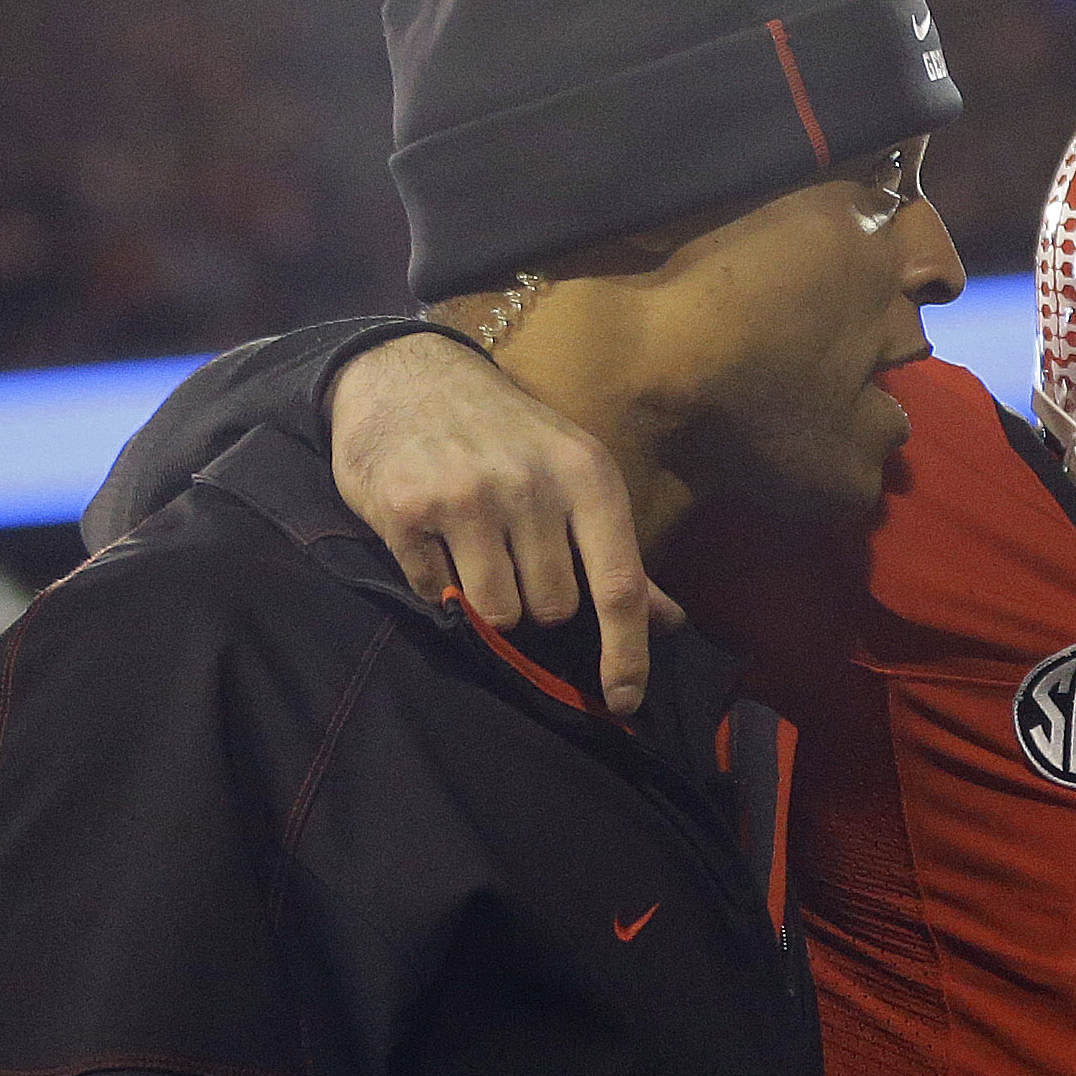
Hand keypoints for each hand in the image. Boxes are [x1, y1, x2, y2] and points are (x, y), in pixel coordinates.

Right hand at [324, 334, 679, 715]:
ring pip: (497, 611)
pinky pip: (435, 592)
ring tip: (476, 549)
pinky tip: (435, 538)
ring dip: (488, 600)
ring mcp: (466, 497)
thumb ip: (618, 554)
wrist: (406, 374)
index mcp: (587, 476)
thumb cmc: (507, 434)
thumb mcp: (574, 472)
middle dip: (539, 602)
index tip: (624, 700)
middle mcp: (530, 486)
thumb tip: (669, 622)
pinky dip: (436, 581)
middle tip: (518, 557)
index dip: (626, 653)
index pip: (619, 586)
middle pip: (553, 609)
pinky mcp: (406, 511)